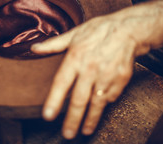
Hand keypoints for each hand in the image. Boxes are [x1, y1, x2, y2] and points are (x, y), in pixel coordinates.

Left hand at [31, 15, 136, 138]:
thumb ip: (53, 44)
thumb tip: (33, 49)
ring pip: (96, 104)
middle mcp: (90, 69)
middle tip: (67, 134)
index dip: (54, 101)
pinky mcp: (120, 80)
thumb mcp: (74, 34)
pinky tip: (100, 109)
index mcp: (75, 58)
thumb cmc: (99, 30)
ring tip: (83, 131)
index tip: (48, 116)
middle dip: (72, 119)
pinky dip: (105, 104)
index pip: (61, 83)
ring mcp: (106, 76)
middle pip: (79, 100)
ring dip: (90, 119)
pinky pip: (110, 97)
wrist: (128, 29)